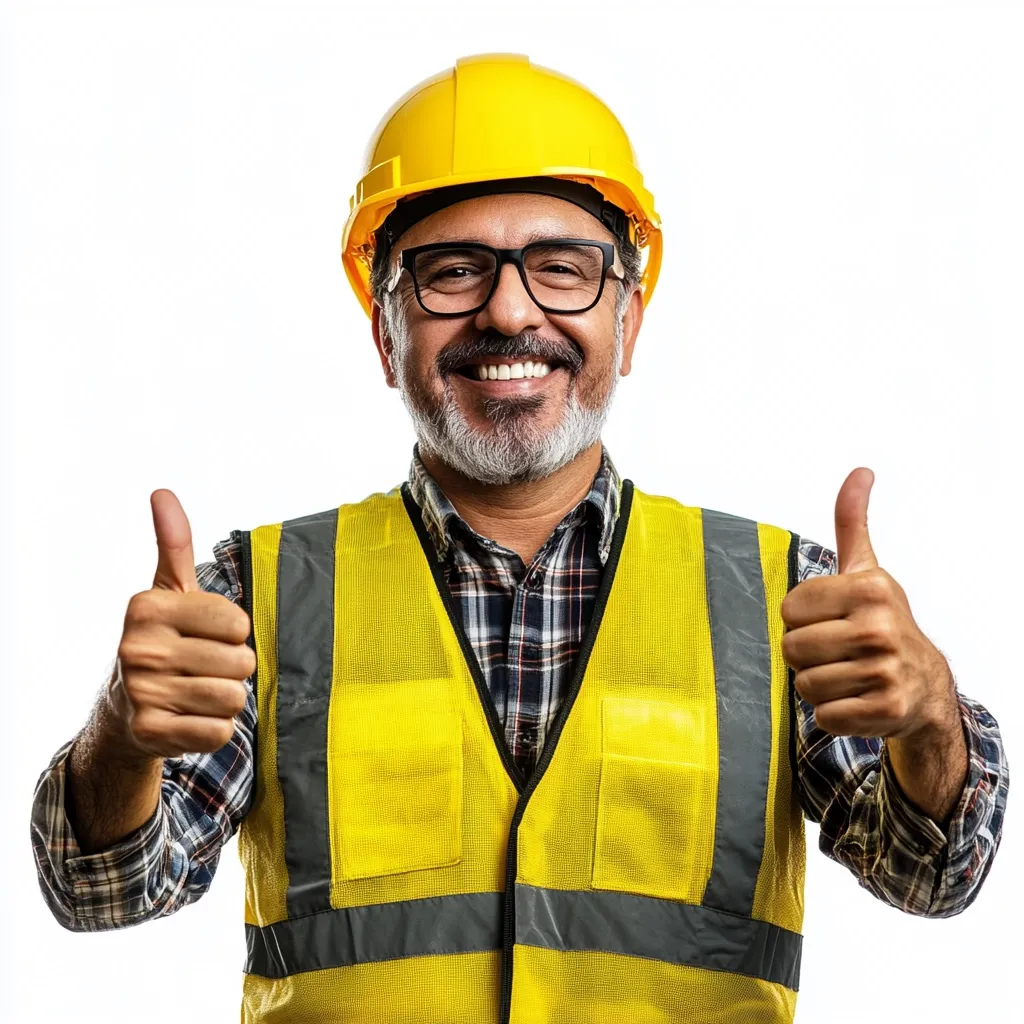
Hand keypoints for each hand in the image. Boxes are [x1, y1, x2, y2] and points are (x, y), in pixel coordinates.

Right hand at [108, 490, 254, 758]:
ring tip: (197, 692)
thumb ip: (173, 543)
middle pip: (240, 662)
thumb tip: (162, 492)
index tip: (207, 635)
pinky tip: (189, 718)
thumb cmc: (164, 639)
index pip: (237, 622)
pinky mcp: (149, 732)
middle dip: (233, 668)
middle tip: (203, 667)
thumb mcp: (169, 590)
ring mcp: (141, 692)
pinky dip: (214, 729)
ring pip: (233, 698)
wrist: (125, 708)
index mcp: (147, 607)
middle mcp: (137, 648)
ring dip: (226, 699)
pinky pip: (218, 732)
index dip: (234, 633)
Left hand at [780, 468, 955, 739]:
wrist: (924, 684)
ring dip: (818, 685)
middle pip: (792, 649)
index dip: (802, 620)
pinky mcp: (886, 710)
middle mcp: (880, 627)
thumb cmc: (881, 621)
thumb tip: (860, 471)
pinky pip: (824, 716)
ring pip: (805, 685)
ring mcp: (886, 671)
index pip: (788, 610)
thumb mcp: (866, 569)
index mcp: (869, 588)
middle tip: (838, 652)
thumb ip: (852, 521)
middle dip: (806, 655)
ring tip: (848, 675)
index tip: (831, 620)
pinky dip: (834, 714)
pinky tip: (858, 701)